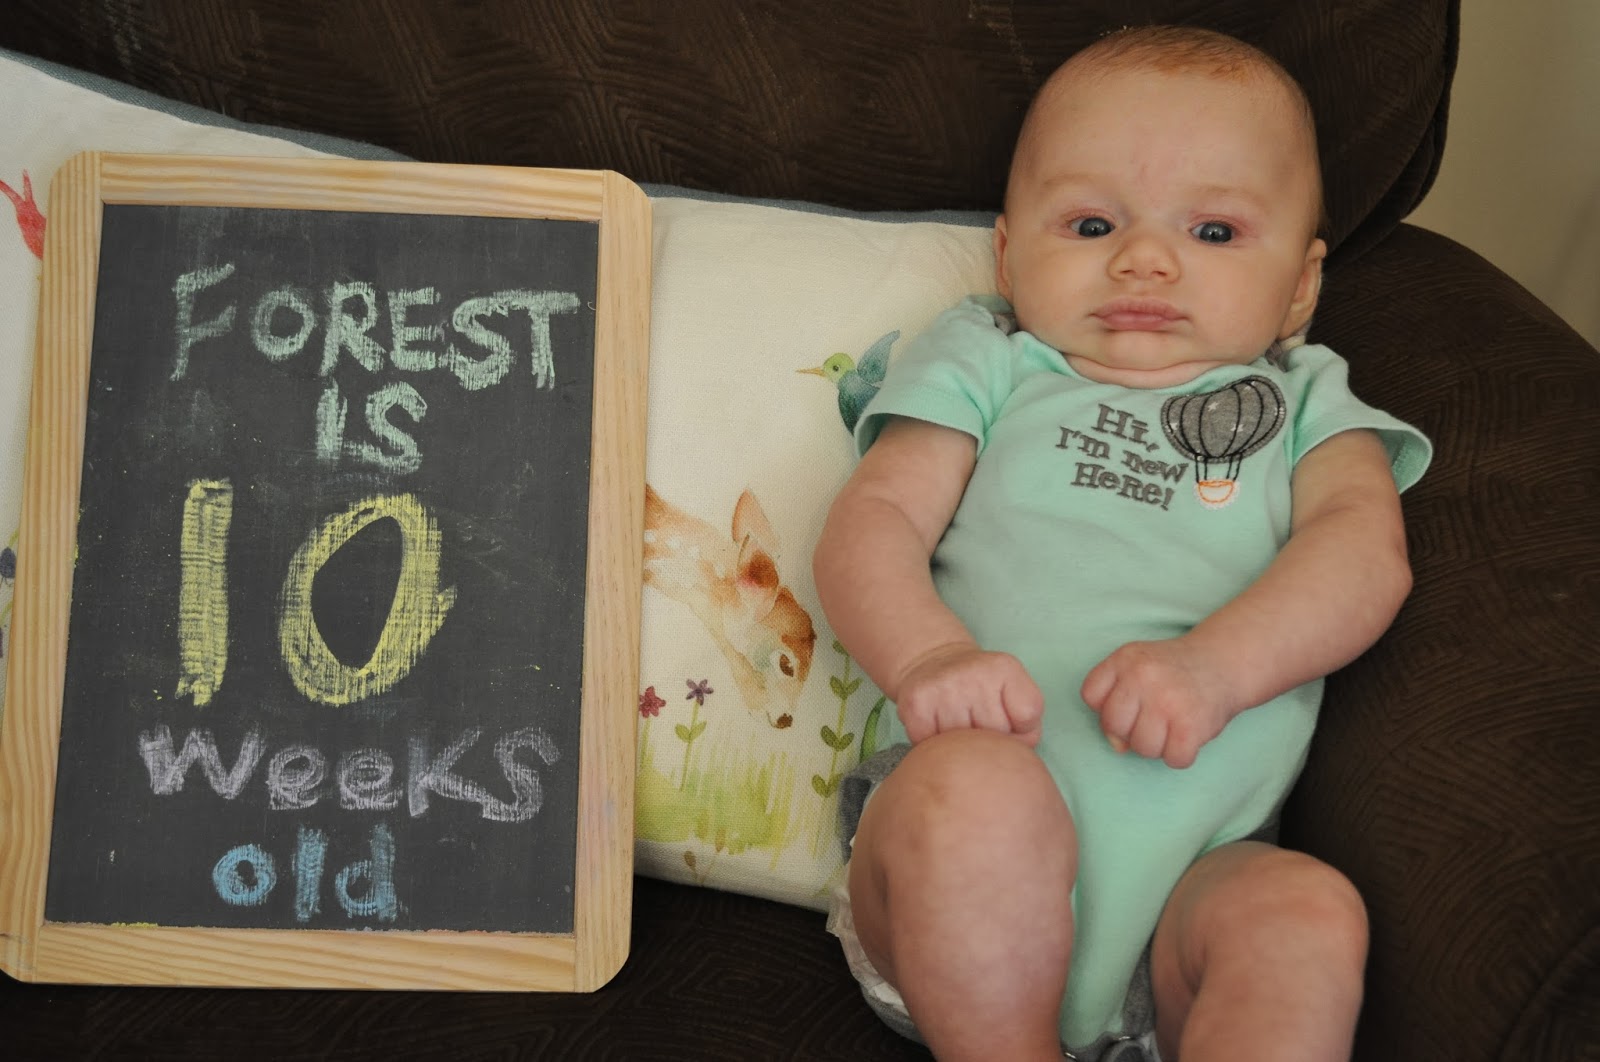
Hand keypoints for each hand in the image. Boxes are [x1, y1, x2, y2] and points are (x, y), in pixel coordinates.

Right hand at [892, 643, 1043, 746]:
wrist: (933, 662)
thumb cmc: (981, 687)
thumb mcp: (1014, 691)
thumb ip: (1027, 725)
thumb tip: (1010, 756)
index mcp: (1004, 668)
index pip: (1028, 716)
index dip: (1020, 730)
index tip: (1007, 720)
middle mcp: (973, 673)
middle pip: (996, 736)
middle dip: (990, 740)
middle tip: (978, 723)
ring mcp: (943, 688)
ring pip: (964, 746)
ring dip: (961, 746)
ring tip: (958, 726)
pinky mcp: (915, 704)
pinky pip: (934, 747)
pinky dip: (936, 747)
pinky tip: (937, 730)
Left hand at [1080, 637, 1239, 768]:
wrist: (1223, 662)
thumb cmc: (1173, 672)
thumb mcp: (1137, 667)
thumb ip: (1116, 699)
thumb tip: (1117, 745)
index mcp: (1124, 659)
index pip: (1090, 695)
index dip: (1106, 707)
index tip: (1129, 703)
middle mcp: (1143, 676)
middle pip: (1113, 726)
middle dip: (1131, 730)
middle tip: (1154, 718)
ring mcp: (1167, 701)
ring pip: (1142, 748)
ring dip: (1158, 745)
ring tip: (1172, 725)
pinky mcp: (1191, 724)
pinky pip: (1174, 759)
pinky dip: (1182, 755)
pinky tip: (1187, 735)